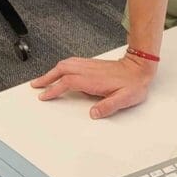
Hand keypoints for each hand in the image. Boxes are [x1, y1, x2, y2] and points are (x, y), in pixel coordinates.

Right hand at [30, 54, 156, 118]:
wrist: (140, 67)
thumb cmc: (134, 83)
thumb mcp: (125, 99)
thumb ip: (109, 106)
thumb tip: (93, 113)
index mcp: (93, 79)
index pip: (68, 82)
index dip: (54, 89)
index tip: (44, 96)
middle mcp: (89, 70)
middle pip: (62, 70)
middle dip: (46, 77)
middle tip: (36, 85)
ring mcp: (90, 65)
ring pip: (66, 64)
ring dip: (52, 71)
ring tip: (43, 79)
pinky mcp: (92, 64)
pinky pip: (72, 63)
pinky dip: (61, 67)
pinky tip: (60, 72)